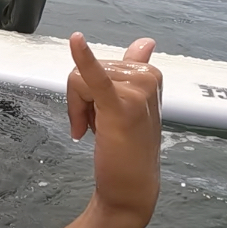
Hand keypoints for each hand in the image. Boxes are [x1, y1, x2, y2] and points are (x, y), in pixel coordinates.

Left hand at [67, 34, 161, 226]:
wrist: (131, 187)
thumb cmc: (129, 146)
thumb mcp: (134, 103)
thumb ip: (136, 69)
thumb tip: (146, 42)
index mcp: (150, 73)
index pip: (99, 66)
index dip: (89, 92)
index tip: (100, 114)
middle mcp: (147, 77)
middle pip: (85, 71)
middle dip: (81, 101)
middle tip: (96, 128)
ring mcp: (137, 91)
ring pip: (78, 81)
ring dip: (79, 109)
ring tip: (97, 131)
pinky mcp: (120, 106)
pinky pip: (94, 77)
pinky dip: (83, 58)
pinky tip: (76, 41)